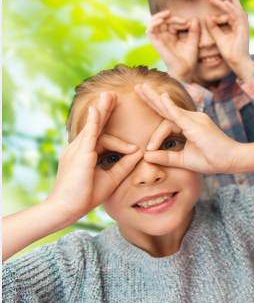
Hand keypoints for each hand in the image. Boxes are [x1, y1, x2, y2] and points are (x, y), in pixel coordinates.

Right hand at [48, 92, 142, 223]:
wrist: (66, 209)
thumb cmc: (85, 196)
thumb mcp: (111, 178)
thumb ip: (124, 164)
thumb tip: (139, 152)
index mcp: (84, 154)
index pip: (101, 136)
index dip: (115, 135)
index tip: (131, 144)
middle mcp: (78, 148)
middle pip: (94, 124)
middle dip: (104, 109)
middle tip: (111, 94)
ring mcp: (76, 149)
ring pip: (93, 126)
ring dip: (102, 109)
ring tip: (110, 95)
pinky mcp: (79, 154)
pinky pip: (89, 134)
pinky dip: (94, 121)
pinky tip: (97, 109)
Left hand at [134, 83, 241, 173]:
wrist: (232, 161)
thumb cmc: (212, 160)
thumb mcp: (184, 160)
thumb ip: (166, 157)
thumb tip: (146, 156)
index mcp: (189, 125)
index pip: (167, 120)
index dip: (155, 132)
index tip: (149, 148)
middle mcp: (192, 118)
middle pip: (166, 107)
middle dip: (150, 97)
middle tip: (137, 86)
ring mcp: (195, 119)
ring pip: (169, 108)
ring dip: (154, 98)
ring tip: (141, 87)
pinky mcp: (196, 125)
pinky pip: (179, 114)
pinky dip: (169, 106)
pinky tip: (161, 97)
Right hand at [146, 10, 199, 82]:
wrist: (185, 70)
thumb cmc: (189, 58)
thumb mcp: (193, 41)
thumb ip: (194, 30)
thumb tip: (194, 18)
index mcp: (173, 35)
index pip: (172, 22)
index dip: (179, 19)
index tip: (189, 23)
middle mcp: (165, 36)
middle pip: (164, 21)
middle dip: (174, 18)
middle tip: (185, 22)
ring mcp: (160, 39)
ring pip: (154, 22)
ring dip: (160, 16)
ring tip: (169, 13)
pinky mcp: (155, 43)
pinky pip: (150, 30)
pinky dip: (154, 23)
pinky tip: (162, 20)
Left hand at [206, 0, 253, 80]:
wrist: (236, 62)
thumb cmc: (229, 52)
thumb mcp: (218, 37)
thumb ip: (213, 27)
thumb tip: (207, 16)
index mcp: (236, 25)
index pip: (231, 11)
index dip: (223, 4)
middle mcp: (241, 24)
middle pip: (236, 7)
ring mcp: (244, 26)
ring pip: (236, 10)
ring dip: (230, 1)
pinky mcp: (243, 29)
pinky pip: (237, 16)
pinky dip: (232, 9)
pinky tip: (226, 3)